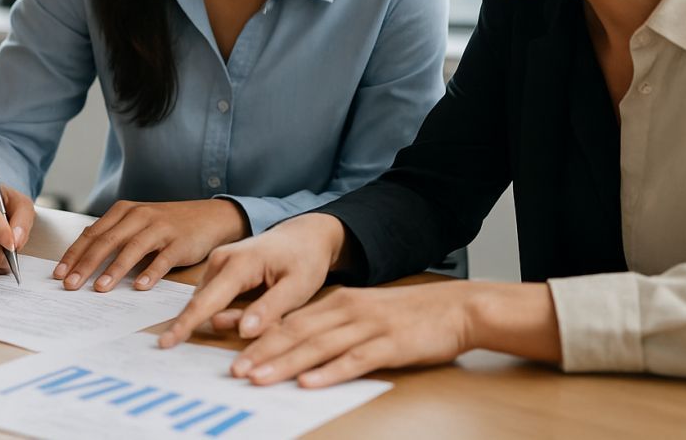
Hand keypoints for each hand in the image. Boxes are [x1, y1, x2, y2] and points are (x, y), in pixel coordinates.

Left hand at [52, 199, 248, 291]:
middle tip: (71, 285)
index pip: (93, 234)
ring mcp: (161, 228)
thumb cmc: (167, 224)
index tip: (59, 274)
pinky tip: (140, 286)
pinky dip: (151, 272)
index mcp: (124, 212)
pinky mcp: (180, 242)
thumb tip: (82, 254)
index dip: (74, 255)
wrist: (209, 216)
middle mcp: (140, 216)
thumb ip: (113, 235)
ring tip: (100, 288)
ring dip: (115, 269)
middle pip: (107, 241)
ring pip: (132, 248)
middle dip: (86, 264)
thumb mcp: (137, 223)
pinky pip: (163, 258)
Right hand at [160, 212, 344, 346]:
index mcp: (239, 264)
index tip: (165, 343)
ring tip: (271, 306)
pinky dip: (228, 309)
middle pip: (203, 304)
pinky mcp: (218, 267)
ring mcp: (217, 262)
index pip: (206, 302)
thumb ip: (270, 309)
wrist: (305, 235)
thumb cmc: (305, 261)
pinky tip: (258, 303)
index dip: (185, 325)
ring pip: (209, 302)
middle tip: (261, 321)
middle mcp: (220, 260)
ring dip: (228, 317)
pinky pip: (214, 297)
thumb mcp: (298, 288)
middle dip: (214, 324)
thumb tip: (243, 332)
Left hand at [218, 280, 560, 386]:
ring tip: (258, 378)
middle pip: (296, 333)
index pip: (289, 319)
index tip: (230, 347)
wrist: (455, 308)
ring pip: (317, 346)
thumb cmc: (407, 316)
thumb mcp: (363, 313)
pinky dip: (330, 372)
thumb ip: (332, 325)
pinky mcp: (389, 344)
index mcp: (337, 302)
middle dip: (262, 352)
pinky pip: (354, 360)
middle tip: (233, 370)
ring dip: (285, 363)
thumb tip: (296, 345)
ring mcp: (367, 327)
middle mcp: (346, 311)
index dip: (259, 335)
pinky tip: (310, 382)